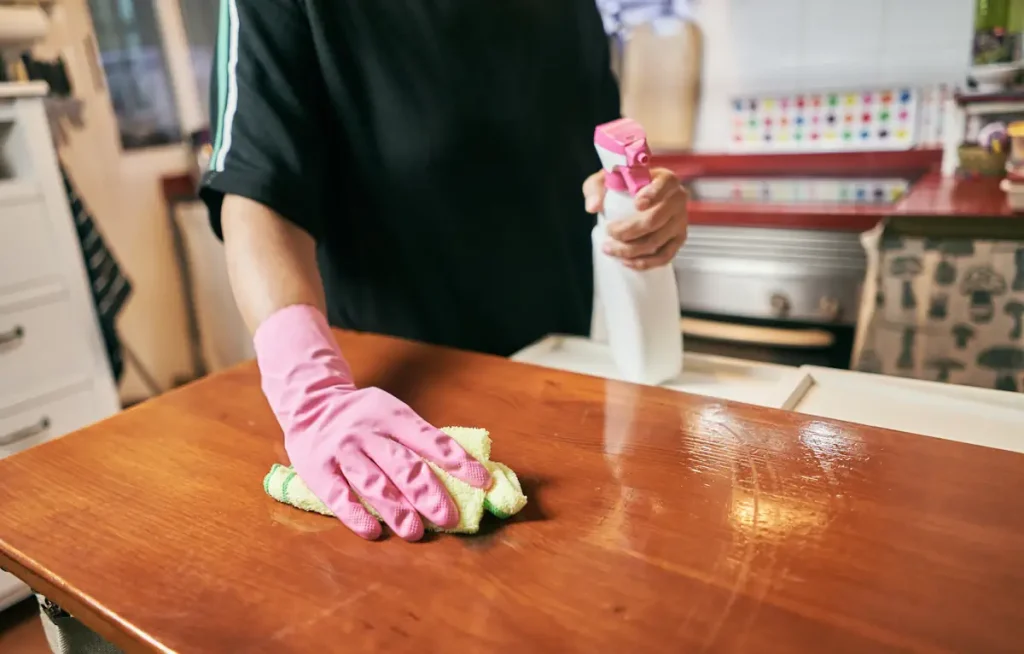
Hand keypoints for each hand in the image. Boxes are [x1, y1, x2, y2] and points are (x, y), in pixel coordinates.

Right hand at [254, 304, 491, 541]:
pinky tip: (373, 532)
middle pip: (404, 466)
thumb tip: (460, 472)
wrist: (310, 402)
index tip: (482, 481)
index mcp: (393, 416)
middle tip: (448, 518)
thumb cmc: (363, 416)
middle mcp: (369, 433)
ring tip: (415, 532)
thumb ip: (418, 439)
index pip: (432, 440)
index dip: (458, 461)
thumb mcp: (391, 413)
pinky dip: (356, 515)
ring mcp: (343, 451)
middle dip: (429, 494)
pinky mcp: (319, 470)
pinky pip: (339, 496)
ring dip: (397, 509)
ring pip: (374, 483)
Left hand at [582, 168, 688, 269]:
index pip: (666, 183)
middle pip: (655, 220)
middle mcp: (678, 199)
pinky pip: (664, 256)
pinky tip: (626, 261)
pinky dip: (644, 262)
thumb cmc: (623, 186)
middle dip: (628, 231)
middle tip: (610, 231)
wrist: (635, 198)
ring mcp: (680, 221)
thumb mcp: (606, 180)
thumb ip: (596, 188)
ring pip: (656, 242)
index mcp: (665, 179)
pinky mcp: (678, 240)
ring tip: (609, 249)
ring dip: (630, 250)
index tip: (637, 204)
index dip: (653, 194)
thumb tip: (594, 207)